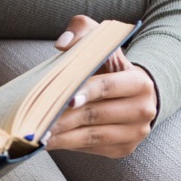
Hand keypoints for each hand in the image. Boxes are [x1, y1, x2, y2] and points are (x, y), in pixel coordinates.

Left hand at [46, 14, 157, 157]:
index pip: (106, 87)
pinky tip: (48, 141)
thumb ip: (83, 31)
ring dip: (61, 136)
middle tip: (36, 121)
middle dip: (63, 118)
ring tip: (36, 135)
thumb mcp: (100, 42)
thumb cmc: (107, 65)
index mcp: (140, 82)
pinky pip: (91, 148)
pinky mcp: (123, 149)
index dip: (84, 92)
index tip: (64, 99)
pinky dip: (67, 144)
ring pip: (91, 136)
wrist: (129, 93)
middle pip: (95, 115)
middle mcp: (144, 110)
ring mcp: (135, 133)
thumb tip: (63, 44)